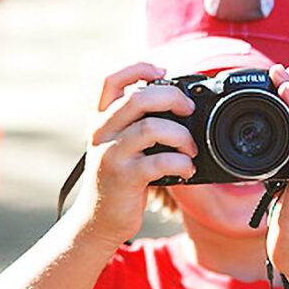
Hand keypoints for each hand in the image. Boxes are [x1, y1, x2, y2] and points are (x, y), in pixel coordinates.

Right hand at [73, 63, 197, 247]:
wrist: (98, 220)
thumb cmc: (118, 179)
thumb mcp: (119, 145)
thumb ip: (135, 123)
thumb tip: (177, 102)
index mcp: (100, 119)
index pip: (112, 80)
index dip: (138, 68)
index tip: (162, 71)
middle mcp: (101, 132)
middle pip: (138, 97)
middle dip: (172, 97)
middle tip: (188, 109)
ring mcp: (111, 154)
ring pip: (151, 127)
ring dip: (182, 135)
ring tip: (190, 149)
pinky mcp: (124, 177)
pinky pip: (161, 161)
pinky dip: (182, 163)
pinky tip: (187, 170)